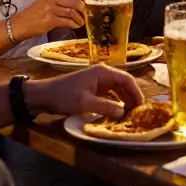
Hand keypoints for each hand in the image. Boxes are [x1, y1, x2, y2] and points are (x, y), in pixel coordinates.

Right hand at [11, 0, 86, 38]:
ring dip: (80, 18)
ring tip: (82, 21)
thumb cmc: (38, 12)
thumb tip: (82, 0)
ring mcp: (51, 8)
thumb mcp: (48, 0)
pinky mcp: (50, 20)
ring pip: (73, 11)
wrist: (23, 23)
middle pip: (75, 0)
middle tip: (87, 13)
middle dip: (84, 8)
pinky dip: (74, 24)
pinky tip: (76, 25)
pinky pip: (68, 21)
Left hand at [25, 65, 143, 119]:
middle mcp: (102, 74)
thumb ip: (105, 107)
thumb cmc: (63, 96)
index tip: (142, 106)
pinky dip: (115, 102)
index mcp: (102, 72)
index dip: (136, 92)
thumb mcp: (85, 103)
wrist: (43, 96)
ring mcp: (97, 81)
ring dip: (124, 100)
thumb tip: (123, 112)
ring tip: (130, 114)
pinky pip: (109, 95)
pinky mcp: (92, 89)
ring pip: (117, 90)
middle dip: (132, 97)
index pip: (127, 79)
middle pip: (124, 84)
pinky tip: (117, 112)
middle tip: (139, 112)